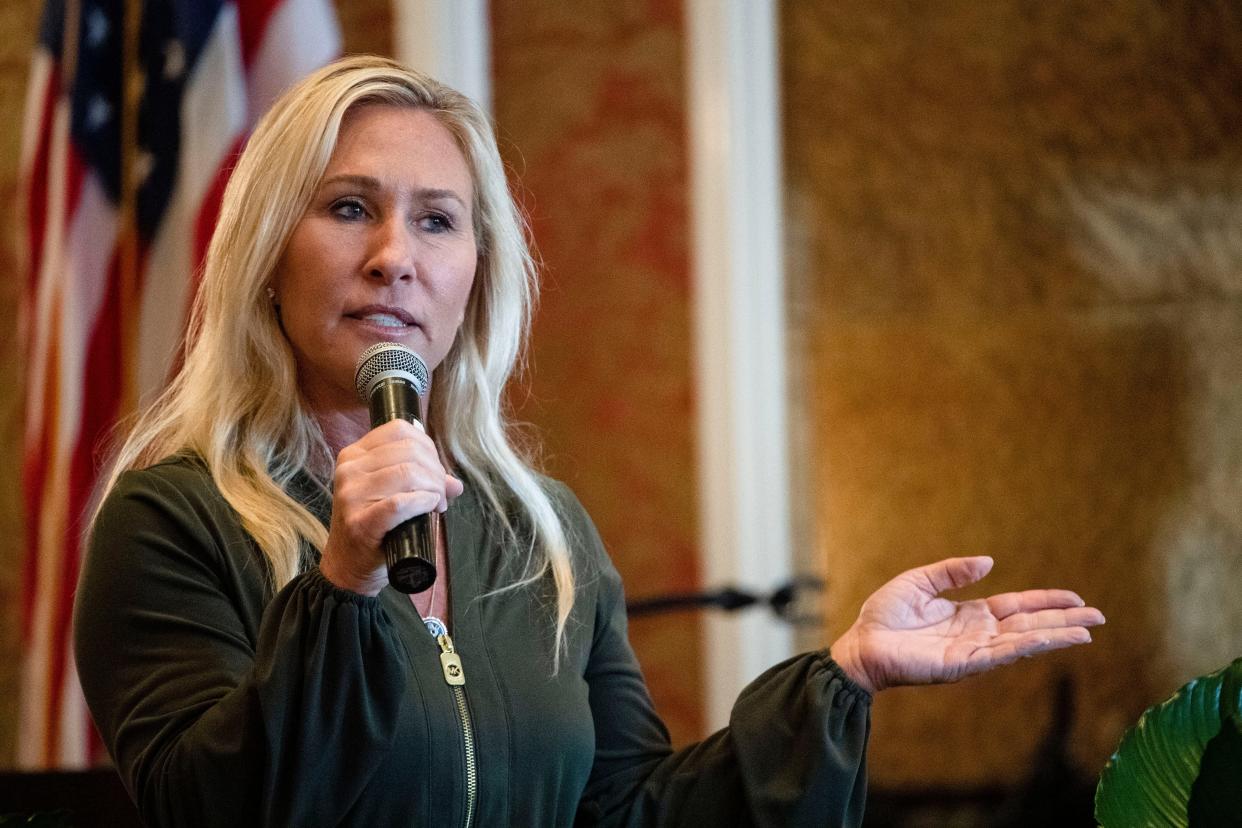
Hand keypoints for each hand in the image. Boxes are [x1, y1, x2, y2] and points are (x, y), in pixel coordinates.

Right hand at [319, 419, 463, 595]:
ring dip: (434, 489)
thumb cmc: (374, 527)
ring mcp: (351, 495)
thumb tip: (455, 484)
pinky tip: (431, 508)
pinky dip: (423, 502)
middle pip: (409, 452)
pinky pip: (400, 503)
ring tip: (437, 505)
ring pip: (408, 473)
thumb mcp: (392, 494)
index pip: (400, 430)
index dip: (428, 448)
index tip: (435, 472)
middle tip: (441, 495)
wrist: (348, 567)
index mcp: (354, 454)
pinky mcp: (360, 522)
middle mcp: (349, 469)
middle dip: (435, 472)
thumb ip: (422, 481)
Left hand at [830, 556, 1104, 693]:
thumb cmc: (884, 616)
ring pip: (1023, 642)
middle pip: (1030, 625)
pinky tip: (1050, 640)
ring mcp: (973, 651)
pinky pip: (1001, 654)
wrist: (861, 645)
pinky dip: (1028, 647)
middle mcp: (977, 634)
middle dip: (1063, 621)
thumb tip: (990, 562)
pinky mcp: (963, 665)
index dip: (1045, 602)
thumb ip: (953, 572)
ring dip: (1055, 636)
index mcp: (968, 614)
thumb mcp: (919, 582)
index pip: (1017, 607)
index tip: (1075, 598)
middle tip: (1099, 617)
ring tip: (1087, 632)